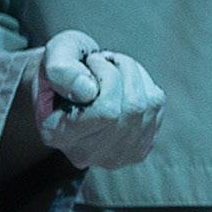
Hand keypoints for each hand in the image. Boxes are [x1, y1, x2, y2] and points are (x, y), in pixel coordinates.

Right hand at [34, 30, 164, 169]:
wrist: (67, 83)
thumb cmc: (62, 68)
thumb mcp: (54, 55)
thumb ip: (62, 69)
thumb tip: (89, 91)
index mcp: (57, 134)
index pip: (107, 111)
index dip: (108, 77)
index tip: (93, 60)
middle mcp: (85, 153)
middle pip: (132, 109)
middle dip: (124, 72)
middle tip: (105, 60)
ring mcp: (114, 156)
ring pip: (148, 107)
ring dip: (135, 76)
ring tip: (114, 68)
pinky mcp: (136, 150)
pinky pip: (156, 108)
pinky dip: (145, 86)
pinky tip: (124, 84)